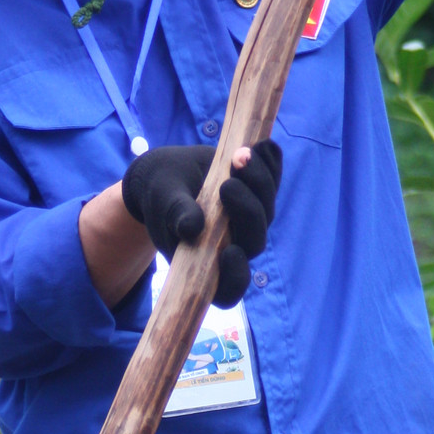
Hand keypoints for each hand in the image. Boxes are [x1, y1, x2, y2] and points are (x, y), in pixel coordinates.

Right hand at [121, 140, 281, 307]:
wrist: (168, 175)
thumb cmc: (161, 198)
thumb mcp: (163, 205)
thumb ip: (176, 215)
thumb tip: (192, 228)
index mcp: (208, 262)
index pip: (230, 288)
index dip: (236, 276)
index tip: (230, 251)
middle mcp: (235, 244)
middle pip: (255, 240)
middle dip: (247, 211)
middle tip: (227, 184)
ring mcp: (250, 219)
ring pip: (267, 207)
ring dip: (259, 181)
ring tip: (240, 154)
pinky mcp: (257, 192)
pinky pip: (272, 180)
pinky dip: (270, 163)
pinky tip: (264, 145)